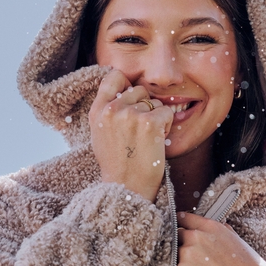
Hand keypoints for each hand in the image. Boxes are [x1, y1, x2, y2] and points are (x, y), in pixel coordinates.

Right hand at [89, 70, 173, 202]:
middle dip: (145, 106)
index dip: (127, 85)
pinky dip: (167, 126)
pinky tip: (157, 141)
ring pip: (154, 101)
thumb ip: (107, 112)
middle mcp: (112, 109)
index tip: (132, 100)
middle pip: (139, 90)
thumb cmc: (116, 165)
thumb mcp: (100, 134)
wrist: (126, 188)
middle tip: (141, 131)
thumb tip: (122, 91)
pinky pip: (166, 112)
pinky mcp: (149, 123)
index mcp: (97, 111)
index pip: (114, 76)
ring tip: (147, 140)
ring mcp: (130, 115)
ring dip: (157, 117)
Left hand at [177, 212, 265, 265]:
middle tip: (191, 258)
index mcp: (211, 227)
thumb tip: (214, 228)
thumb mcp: (237, 241)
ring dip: (180, 262)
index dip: (180, 225)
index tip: (179, 230)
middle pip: (176, 236)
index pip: (184, 218)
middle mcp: (196, 237)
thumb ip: (221, 231)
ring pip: (174, 254)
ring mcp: (187, 254)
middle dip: (181, 245)